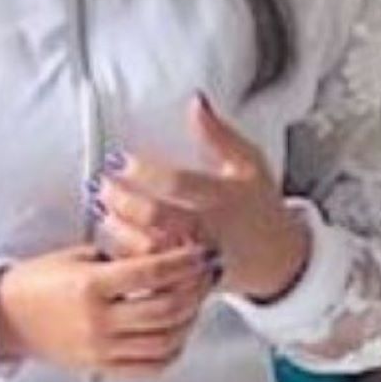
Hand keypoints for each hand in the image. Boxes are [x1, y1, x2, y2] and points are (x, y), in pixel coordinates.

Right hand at [0, 241, 216, 376]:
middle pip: (166, 309)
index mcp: (89, 286)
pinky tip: (176, 332)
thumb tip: (167, 253)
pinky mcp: (101, 368)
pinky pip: (151, 367)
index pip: (152, 273)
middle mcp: (97, 321)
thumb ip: (121, 258)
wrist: (5, 317)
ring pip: (166, 341)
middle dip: (194, 290)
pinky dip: (173, 350)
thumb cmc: (39, 281)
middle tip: (205, 276)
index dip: (184, 262)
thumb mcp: (77, 257)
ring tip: (194, 303)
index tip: (200, 253)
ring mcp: (100, 349)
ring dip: (189, 321)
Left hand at [99, 101, 307, 301]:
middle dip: (124, 201)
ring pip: (151, 250)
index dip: (145, 172)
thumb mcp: (249, 164)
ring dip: (120, 229)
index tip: (120, 160)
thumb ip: (219, 134)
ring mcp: (198, 259)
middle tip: (103, 185)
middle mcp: (210, 229)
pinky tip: (114, 236)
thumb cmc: (259, 205)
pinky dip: (130, 256)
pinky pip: (153, 274)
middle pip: (158, 218)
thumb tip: (196, 101)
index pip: (178, 183)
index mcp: (224, 197)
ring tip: (103, 209)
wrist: (277, 257)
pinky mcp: (189, 281)